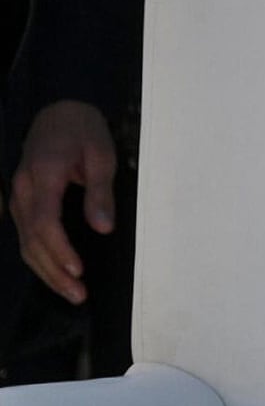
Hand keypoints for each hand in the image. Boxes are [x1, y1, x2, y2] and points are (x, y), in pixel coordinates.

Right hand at [10, 100, 116, 304]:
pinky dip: (38, 256)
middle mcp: (24, 188)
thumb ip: (100, 193)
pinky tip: (55, 273)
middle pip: (30, 238)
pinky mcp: (22, 200)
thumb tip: (103, 227)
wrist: (59, 111)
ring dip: (45, 269)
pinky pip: (25, 234)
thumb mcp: (102, 156)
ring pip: (24, 240)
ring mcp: (19, 195)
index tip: (78, 269)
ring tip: (71, 292)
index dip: (59, 249)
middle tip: (79, 294)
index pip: (44, 221)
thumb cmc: (83, 131)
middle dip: (53, 270)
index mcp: (43, 174)